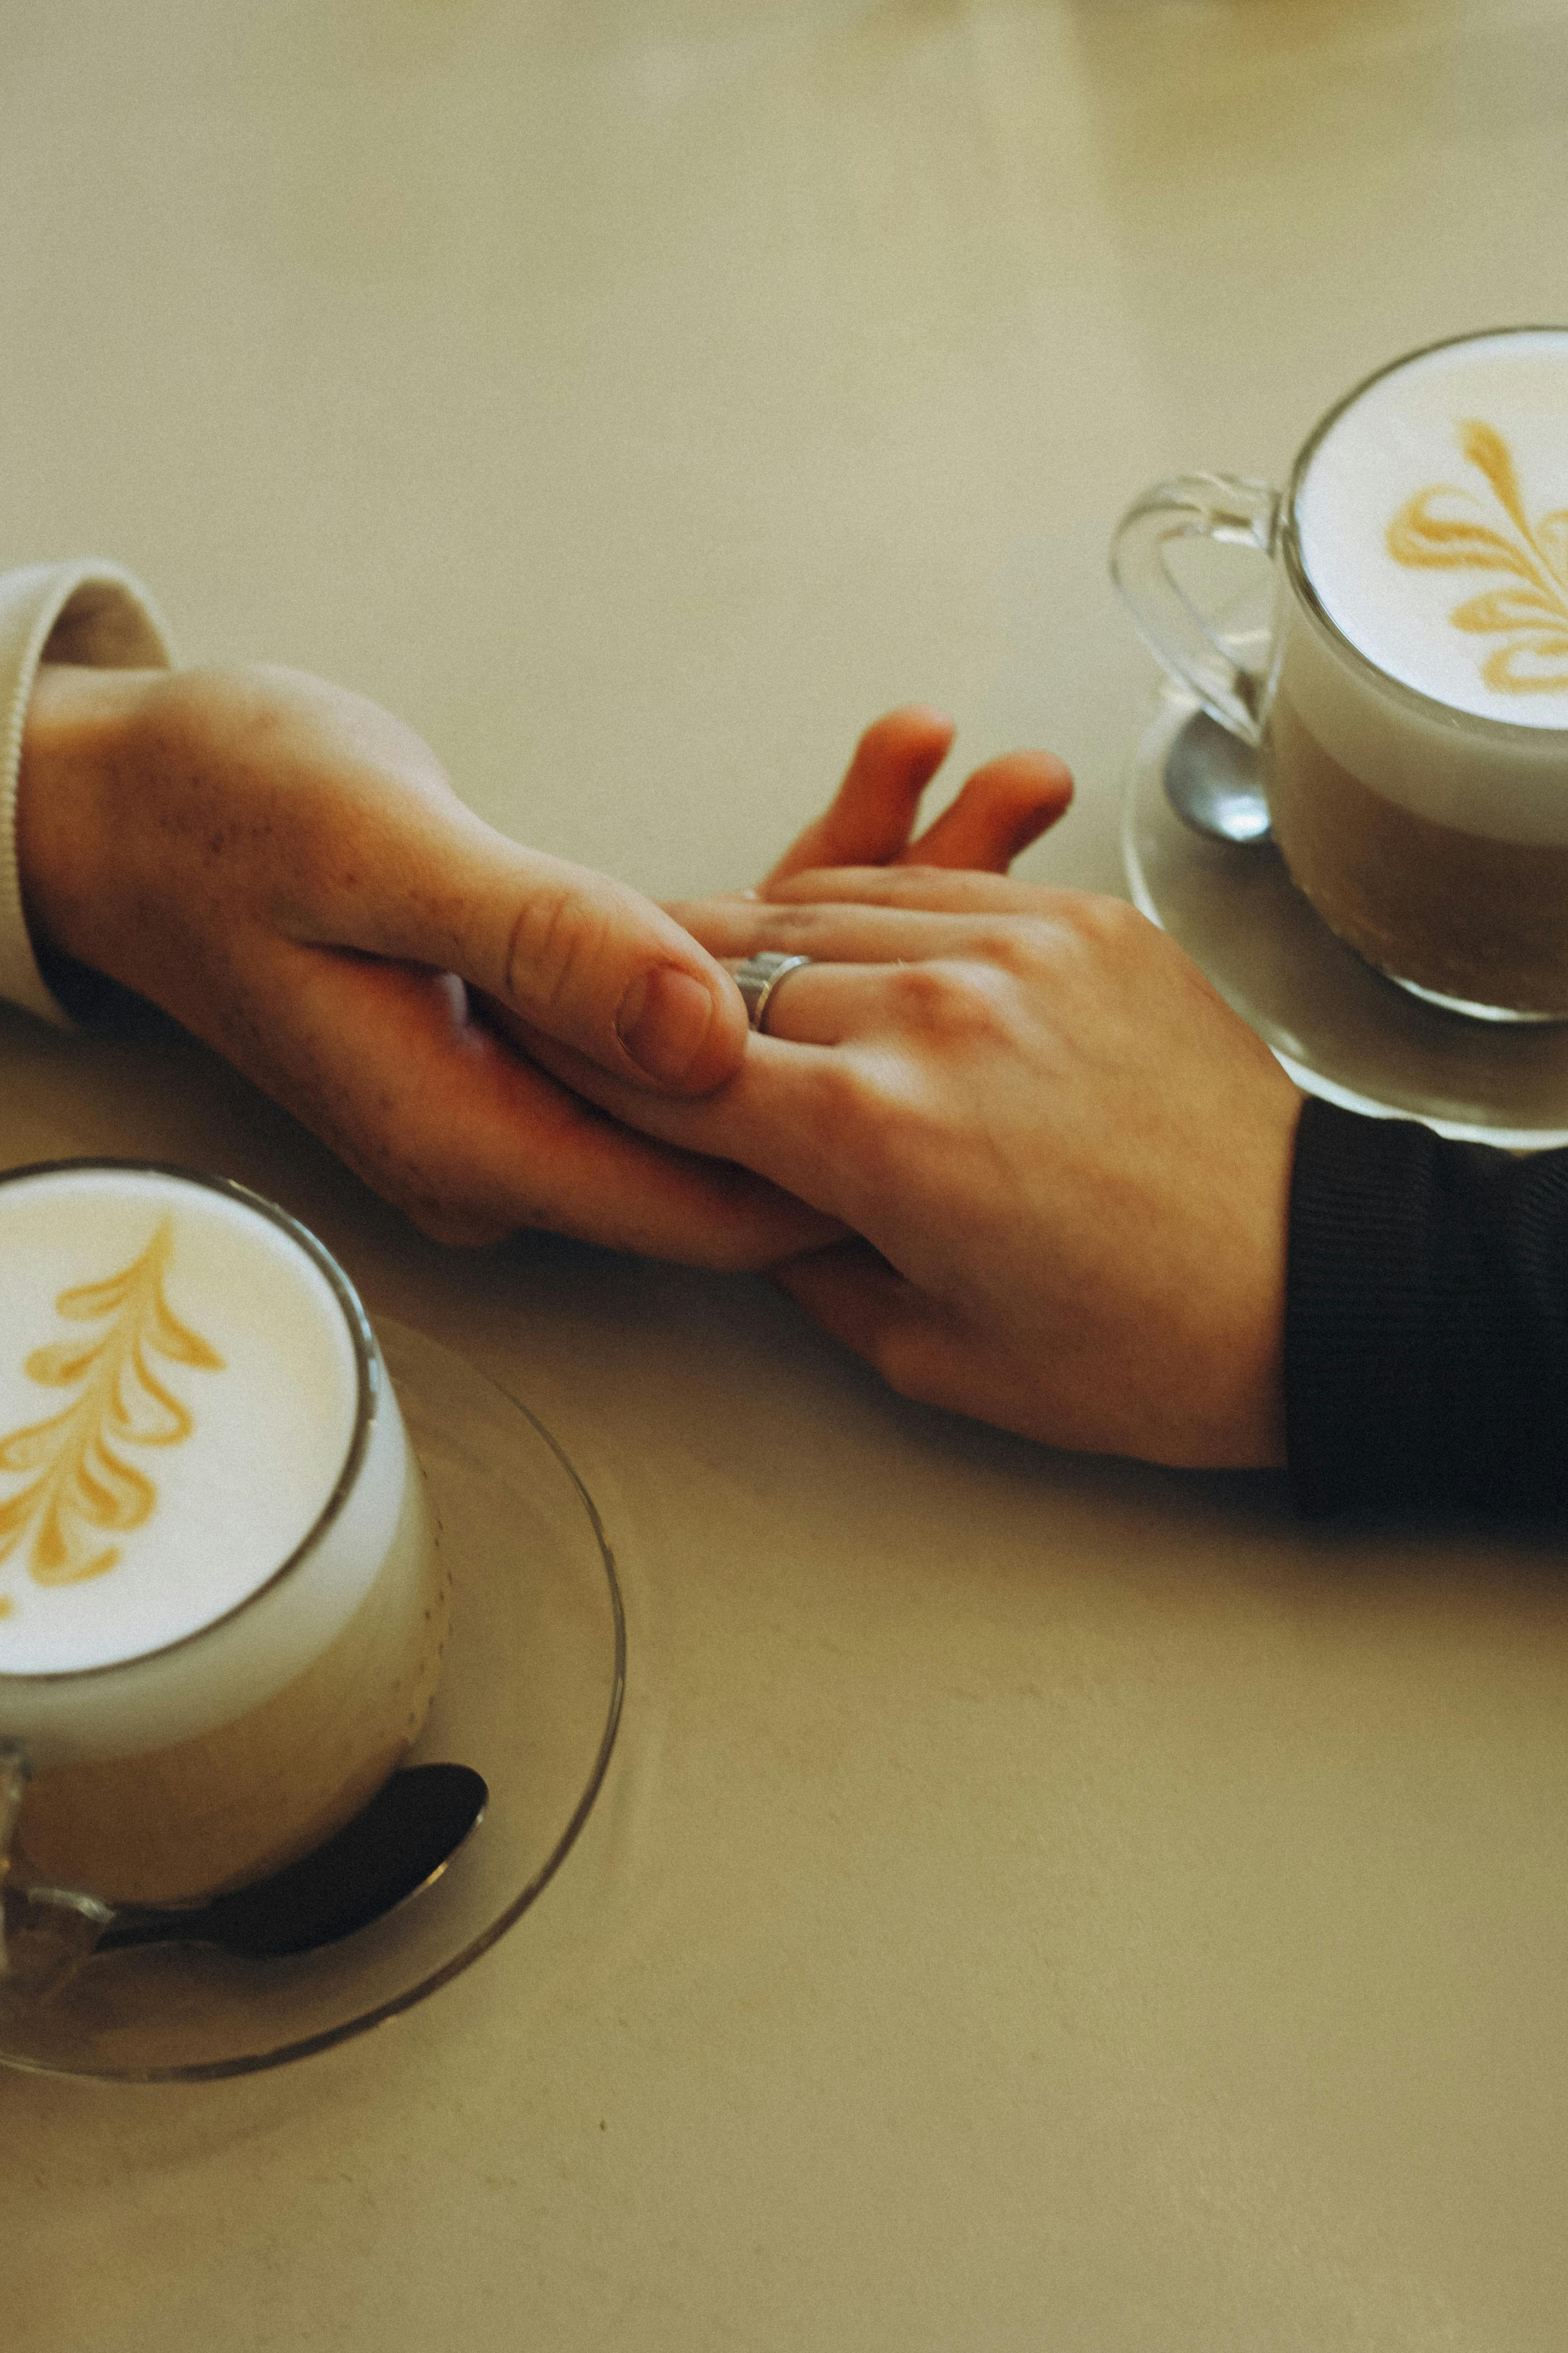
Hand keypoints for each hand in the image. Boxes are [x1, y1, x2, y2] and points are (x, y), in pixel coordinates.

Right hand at [16, 667, 1067, 1258]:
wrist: (131, 803)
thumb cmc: (221, 820)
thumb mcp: (375, 861)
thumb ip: (543, 949)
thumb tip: (705, 1035)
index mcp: (485, 1138)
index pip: (717, 1194)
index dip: (866, 1151)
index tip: (1007, 1075)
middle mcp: (531, 1135)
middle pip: (763, 1115)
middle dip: (908, 1011)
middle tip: (1043, 858)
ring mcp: (547, 1083)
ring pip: (756, 1034)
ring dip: (882, 913)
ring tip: (1009, 779)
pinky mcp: (558, 1015)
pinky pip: (709, 977)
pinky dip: (799, 885)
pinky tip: (891, 781)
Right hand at [508, 867, 1303, 1467]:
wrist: (1320, 1285)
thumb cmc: (1152, 1348)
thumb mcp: (936, 1357)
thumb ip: (810, 1268)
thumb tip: (755, 1212)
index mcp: (875, 1136)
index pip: (676, 1073)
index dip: (591, 1062)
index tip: (542, 1053)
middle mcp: (930, 1016)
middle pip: (729, 972)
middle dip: (654, 995)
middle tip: (598, 1000)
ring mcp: (1012, 950)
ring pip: (819, 910)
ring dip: (745, 941)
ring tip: (698, 967)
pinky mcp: (1082, 923)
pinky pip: (928, 889)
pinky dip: (861, 910)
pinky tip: (830, 939)